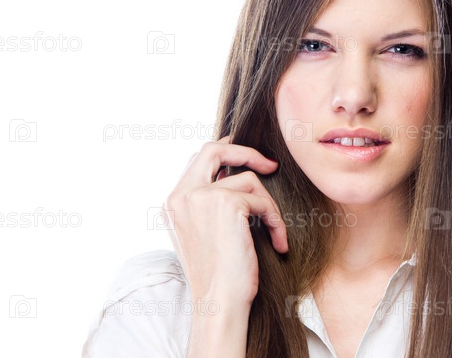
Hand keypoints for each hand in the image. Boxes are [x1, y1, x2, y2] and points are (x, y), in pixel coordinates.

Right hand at [163, 135, 285, 310]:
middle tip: (270, 164)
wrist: (219, 303)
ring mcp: (202, 197)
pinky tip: (278, 243)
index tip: (249, 156)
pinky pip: (263, 201)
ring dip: (269, 205)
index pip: (198, 160)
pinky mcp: (227, 203)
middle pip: (213, 149)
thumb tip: (233, 177)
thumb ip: (209, 203)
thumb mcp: (204, 233)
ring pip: (248, 180)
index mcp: (173, 202)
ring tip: (275, 231)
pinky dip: (276, 222)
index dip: (225, 151)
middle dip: (245, 151)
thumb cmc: (218, 276)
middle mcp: (182, 195)